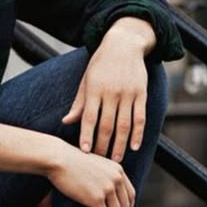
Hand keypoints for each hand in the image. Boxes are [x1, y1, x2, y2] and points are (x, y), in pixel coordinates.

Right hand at [47, 143, 135, 206]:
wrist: (58, 159)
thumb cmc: (70, 162)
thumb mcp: (95, 165)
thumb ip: (105, 176)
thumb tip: (106, 194)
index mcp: (117, 170)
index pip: (131, 194)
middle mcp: (116, 179)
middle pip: (125, 206)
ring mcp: (108, 188)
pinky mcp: (97, 198)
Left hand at [62, 18, 154, 161]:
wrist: (124, 43)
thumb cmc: (101, 64)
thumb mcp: (87, 80)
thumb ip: (79, 102)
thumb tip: (66, 122)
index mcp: (95, 89)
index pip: (89, 117)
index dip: (86, 135)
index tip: (84, 151)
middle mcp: (112, 92)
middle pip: (107, 125)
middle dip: (102, 145)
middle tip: (99, 162)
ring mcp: (128, 93)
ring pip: (124, 124)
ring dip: (120, 145)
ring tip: (116, 160)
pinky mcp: (141, 93)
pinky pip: (140, 117)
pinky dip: (138, 133)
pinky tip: (134, 146)